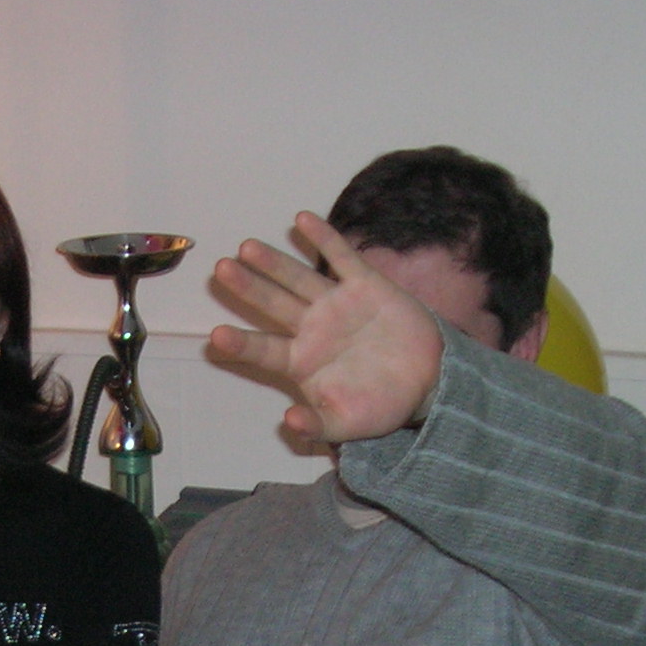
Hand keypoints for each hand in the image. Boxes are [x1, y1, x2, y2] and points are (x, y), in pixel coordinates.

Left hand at [207, 212, 444, 443]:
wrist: (429, 381)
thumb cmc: (381, 405)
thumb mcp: (348, 425)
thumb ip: (317, 426)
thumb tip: (289, 421)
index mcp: (301, 362)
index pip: (264, 350)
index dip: (242, 344)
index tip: (216, 336)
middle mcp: (311, 328)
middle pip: (273, 304)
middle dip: (248, 287)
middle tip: (221, 269)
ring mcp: (335, 304)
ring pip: (299, 278)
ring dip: (274, 262)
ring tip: (248, 247)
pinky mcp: (364, 285)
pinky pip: (341, 258)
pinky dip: (324, 238)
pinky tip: (302, 219)